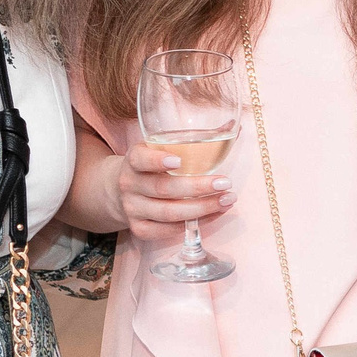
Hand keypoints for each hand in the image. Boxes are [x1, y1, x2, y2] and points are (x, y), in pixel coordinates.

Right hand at [107, 144, 232, 245]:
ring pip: (168, 212)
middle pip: (162, 188)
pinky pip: (168, 231)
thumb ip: (195, 138)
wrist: (122, 191)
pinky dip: (196, 223)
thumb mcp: (162, 149)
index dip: (157, 160)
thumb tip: (233, 125)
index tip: (178, 160)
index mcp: (134, 159)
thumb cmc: (153, 167)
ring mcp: (132, 208)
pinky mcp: (140, 228)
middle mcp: (129, 184)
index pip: (140, 159)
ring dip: (202, 208)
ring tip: (228, 199)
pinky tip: (216, 213)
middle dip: (196, 187)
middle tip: (225, 183)